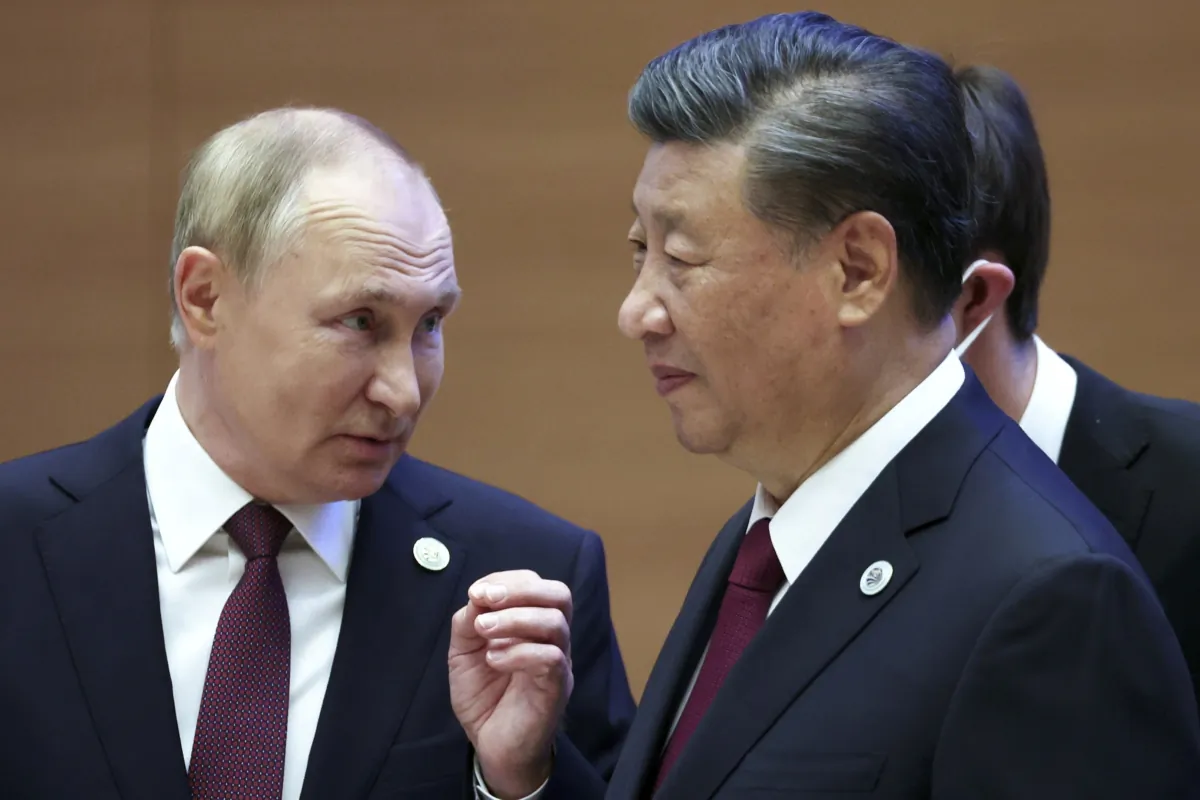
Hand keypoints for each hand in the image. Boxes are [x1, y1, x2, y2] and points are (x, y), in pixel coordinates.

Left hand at [449, 570, 573, 798]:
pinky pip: (550, 658)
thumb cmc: (484, 697)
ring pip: (555, 622)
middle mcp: (552, 638)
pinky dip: (518, 652)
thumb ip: (468, 622)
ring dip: (513, 619)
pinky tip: (493, 660)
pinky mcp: (556, 688)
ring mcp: (558, 662)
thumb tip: (477, 596)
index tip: (476, 592)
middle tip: (486, 599)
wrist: (492, 746)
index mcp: (533, 624)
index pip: (536, 584)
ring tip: (482, 630)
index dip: (506, 580)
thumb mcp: (464, 653)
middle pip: (559, 595)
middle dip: (520, 589)